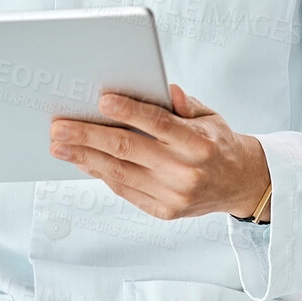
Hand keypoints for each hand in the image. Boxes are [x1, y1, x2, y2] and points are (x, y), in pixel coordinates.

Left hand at [48, 85, 271, 221]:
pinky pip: (126, 190)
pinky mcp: (165, 211)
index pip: (158, 124)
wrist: (241, 184)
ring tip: (61, 146)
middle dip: (89, 137)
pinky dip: (102, 174)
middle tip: (60, 128)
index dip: (129, 111)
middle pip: (129, 149)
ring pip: (121, 173)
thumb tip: (163, 89)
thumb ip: (185, 104)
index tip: (101, 99)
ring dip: (85, 158)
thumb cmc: (219, 143)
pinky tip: (83, 161)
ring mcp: (174, 194)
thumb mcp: (210, 116)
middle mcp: (185, 171)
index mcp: (199, 143)